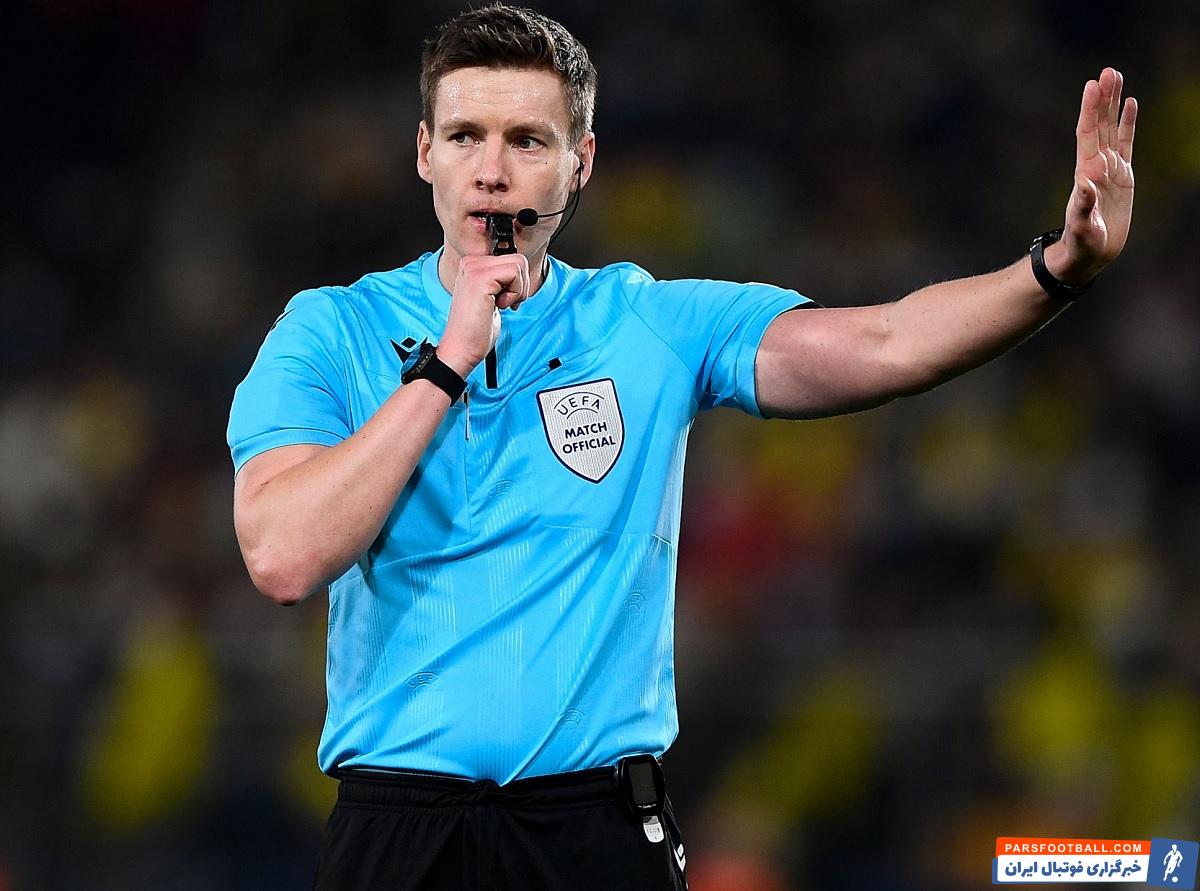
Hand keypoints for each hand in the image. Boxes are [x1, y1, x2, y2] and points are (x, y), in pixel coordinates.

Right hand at [438, 253, 530, 375]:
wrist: (461, 348)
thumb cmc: (476, 330)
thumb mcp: (492, 297)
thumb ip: (501, 281)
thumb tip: (521, 273)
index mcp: (472, 266)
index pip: (511, 258)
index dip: (516, 283)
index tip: (503, 300)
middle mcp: (471, 262)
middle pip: (518, 259)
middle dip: (520, 286)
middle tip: (503, 303)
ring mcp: (474, 268)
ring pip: (519, 264)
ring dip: (517, 290)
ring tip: (499, 304)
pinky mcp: (480, 277)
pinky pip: (515, 273)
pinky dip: (515, 293)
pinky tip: (497, 305)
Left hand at [1046, 67, 1137, 283]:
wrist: (1090, 253)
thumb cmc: (1082, 243)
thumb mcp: (1082, 226)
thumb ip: (1082, 206)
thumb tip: (1083, 184)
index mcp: (1085, 172)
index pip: (1087, 133)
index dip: (1089, 110)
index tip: (1091, 85)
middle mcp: (1096, 165)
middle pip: (1099, 124)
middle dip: (1103, 98)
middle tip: (1107, 71)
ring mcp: (1110, 168)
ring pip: (1113, 128)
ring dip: (1113, 103)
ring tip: (1116, 76)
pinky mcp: (1123, 175)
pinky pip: (1127, 143)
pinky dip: (1129, 123)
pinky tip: (1131, 103)